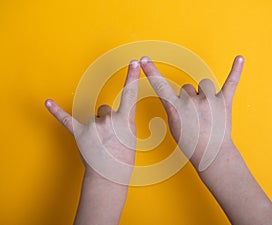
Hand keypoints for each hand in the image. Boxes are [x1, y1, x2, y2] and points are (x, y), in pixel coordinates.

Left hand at [45, 60, 140, 182]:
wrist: (109, 178)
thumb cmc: (122, 161)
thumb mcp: (131, 138)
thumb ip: (123, 122)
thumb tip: (113, 117)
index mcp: (125, 121)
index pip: (130, 94)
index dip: (132, 77)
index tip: (134, 63)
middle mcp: (109, 120)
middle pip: (106, 109)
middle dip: (107, 120)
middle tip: (109, 137)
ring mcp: (93, 126)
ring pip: (94, 117)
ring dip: (95, 127)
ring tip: (99, 143)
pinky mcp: (78, 133)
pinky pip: (66, 119)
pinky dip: (57, 111)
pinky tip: (48, 103)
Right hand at [140, 56, 243, 170]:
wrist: (212, 155)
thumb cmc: (191, 143)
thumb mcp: (173, 126)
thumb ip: (174, 108)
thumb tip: (180, 97)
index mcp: (176, 108)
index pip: (159, 85)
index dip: (151, 71)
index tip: (144, 60)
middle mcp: (191, 101)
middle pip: (187, 87)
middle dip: (189, 97)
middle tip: (195, 114)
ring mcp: (209, 100)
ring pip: (203, 84)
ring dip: (204, 93)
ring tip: (208, 109)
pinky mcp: (224, 102)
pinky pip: (231, 82)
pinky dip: (236, 71)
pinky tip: (239, 59)